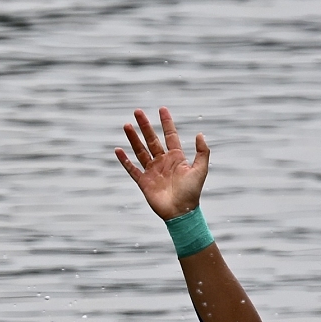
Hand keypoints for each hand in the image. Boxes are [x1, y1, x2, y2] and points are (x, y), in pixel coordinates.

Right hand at [115, 106, 210, 221]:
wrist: (181, 212)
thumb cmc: (192, 192)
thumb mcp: (200, 170)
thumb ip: (202, 152)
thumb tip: (199, 134)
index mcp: (176, 158)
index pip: (170, 135)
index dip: (166, 122)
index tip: (162, 109)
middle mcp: (163, 162)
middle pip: (152, 139)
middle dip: (145, 125)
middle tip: (137, 111)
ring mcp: (152, 171)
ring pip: (140, 150)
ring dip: (133, 138)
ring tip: (126, 125)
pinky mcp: (144, 182)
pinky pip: (132, 169)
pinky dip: (124, 160)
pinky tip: (118, 150)